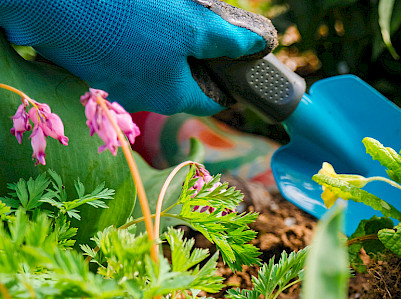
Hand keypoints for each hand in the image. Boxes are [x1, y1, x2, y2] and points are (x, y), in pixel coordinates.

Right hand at [0, 0, 276, 114]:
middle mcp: (143, 99)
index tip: (238, 67)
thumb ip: (228, 42)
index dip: (230, 84)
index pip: (212, 103)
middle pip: (181, 84)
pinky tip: (135, 18)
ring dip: (165, 49)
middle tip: (205, 33)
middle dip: (196, 61)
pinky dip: (136, 41)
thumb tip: (259, 47)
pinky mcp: (89, 63)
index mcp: (172, 97)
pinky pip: (124, 57)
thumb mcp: (193, 27)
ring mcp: (113, 83)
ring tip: (170, 19)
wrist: (57, 6)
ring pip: (151, 69)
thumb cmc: (132, 20)